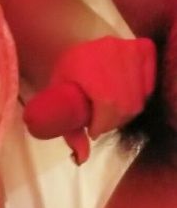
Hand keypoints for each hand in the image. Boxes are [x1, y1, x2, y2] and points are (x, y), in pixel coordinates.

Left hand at [23, 36, 155, 163]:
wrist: (76, 49)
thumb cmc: (66, 78)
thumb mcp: (59, 102)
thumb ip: (69, 131)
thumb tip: (81, 159)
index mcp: (87, 63)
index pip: (108, 103)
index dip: (103, 123)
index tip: (93, 129)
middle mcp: (112, 51)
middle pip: (125, 104)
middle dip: (113, 121)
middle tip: (101, 122)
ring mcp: (130, 48)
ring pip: (139, 98)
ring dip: (125, 112)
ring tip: (109, 110)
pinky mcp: (144, 48)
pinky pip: (149, 86)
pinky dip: (139, 97)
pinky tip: (124, 97)